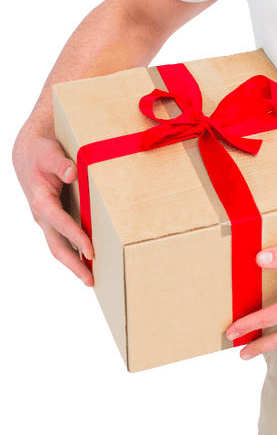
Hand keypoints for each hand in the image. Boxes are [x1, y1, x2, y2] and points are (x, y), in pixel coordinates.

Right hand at [11, 129, 93, 285]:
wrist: (28, 154)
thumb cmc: (41, 153)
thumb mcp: (49, 153)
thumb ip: (61, 163)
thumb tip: (73, 173)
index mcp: (41, 201)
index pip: (60, 223)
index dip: (75, 237)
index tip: (90, 251)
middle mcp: (42, 215)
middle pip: (57, 246)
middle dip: (73, 265)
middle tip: (91, 281)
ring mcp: (47, 220)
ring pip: (59, 247)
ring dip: (74, 264)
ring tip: (91, 280)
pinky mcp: (54, 220)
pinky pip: (63, 240)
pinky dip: (74, 253)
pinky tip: (88, 262)